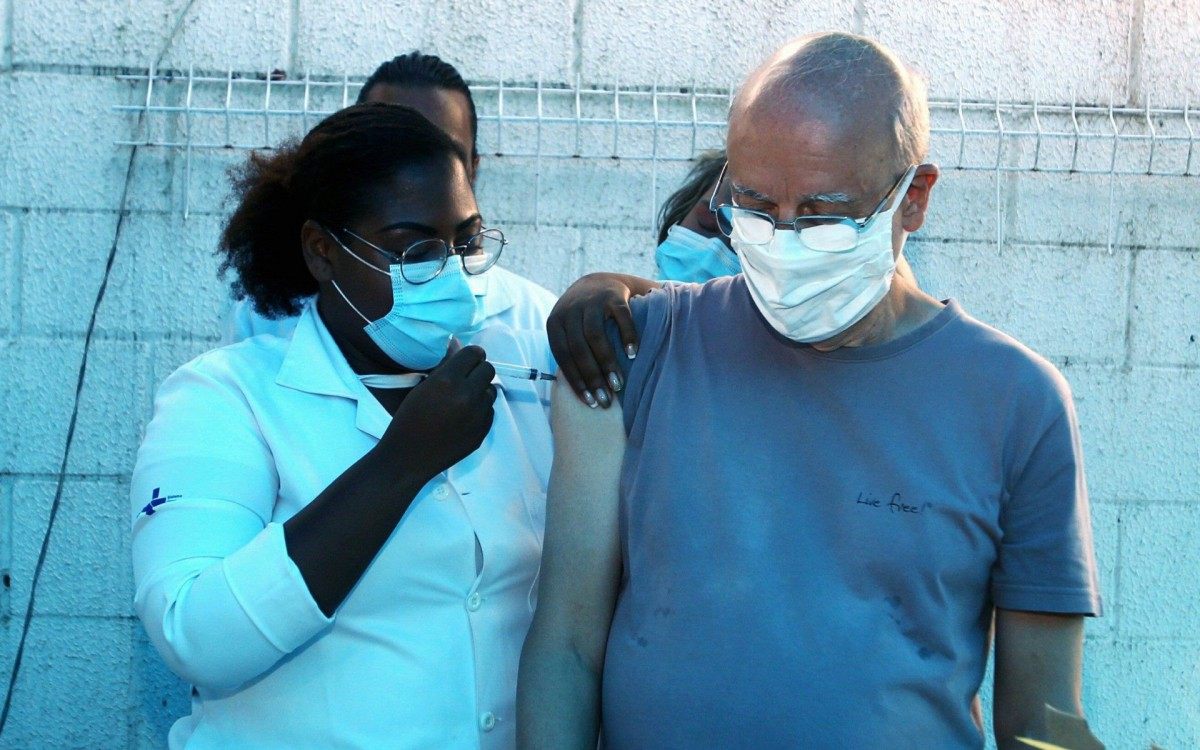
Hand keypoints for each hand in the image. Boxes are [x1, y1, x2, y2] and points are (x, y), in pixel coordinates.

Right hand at [379, 345, 495, 483]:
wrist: (409, 456)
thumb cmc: (409, 418)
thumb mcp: (423, 387)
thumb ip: (445, 367)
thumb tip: (458, 346)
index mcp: (448, 381)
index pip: (474, 354)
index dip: (471, 355)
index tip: (467, 360)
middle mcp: (467, 395)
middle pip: (488, 370)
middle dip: (478, 371)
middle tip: (466, 378)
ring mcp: (478, 415)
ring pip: (491, 391)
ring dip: (480, 391)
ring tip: (464, 399)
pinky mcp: (483, 430)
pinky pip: (490, 411)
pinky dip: (480, 410)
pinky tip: (465, 416)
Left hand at [547, 273, 649, 408]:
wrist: (599, 282)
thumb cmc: (583, 319)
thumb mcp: (569, 331)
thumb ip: (569, 353)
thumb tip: (575, 393)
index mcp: (555, 323)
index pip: (563, 356)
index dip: (576, 381)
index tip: (591, 402)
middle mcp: (570, 310)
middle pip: (579, 349)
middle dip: (593, 377)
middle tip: (607, 399)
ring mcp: (591, 301)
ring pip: (596, 336)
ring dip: (607, 363)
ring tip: (618, 384)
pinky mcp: (613, 295)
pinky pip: (620, 318)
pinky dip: (627, 337)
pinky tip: (633, 355)